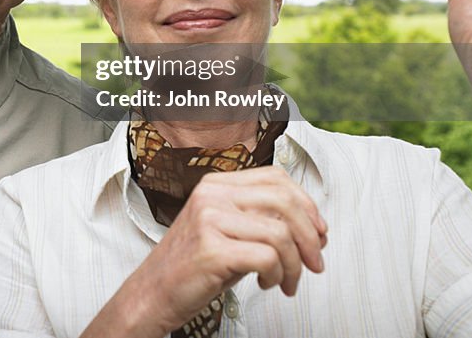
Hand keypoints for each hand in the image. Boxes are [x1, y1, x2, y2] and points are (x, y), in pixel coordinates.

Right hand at [82, 167, 326, 337]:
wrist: (153, 292)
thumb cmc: (193, 265)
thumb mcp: (226, 230)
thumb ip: (260, 218)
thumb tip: (312, 226)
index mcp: (216, 184)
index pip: (276, 178)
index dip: (307, 205)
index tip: (318, 232)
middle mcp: (212, 195)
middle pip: (284, 201)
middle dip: (310, 237)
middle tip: (314, 263)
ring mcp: (209, 220)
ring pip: (280, 233)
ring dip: (294, 265)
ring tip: (286, 281)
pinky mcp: (212, 249)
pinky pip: (267, 257)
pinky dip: (277, 276)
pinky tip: (266, 284)